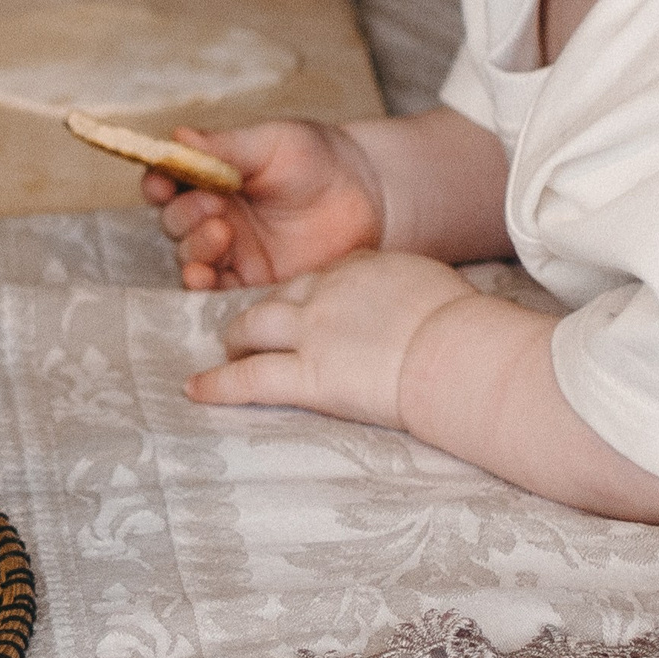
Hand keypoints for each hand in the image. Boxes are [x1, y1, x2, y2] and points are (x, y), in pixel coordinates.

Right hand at [144, 119, 385, 290]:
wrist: (368, 195)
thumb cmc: (317, 158)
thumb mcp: (271, 142)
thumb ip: (226, 145)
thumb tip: (178, 136)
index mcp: (212, 178)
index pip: (169, 182)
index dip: (158, 183)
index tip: (162, 183)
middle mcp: (215, 215)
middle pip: (176, 222)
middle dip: (184, 215)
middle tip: (214, 207)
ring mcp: (233, 252)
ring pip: (191, 257)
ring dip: (195, 249)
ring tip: (222, 233)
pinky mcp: (253, 282)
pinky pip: (217, 290)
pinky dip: (204, 286)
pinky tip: (206, 278)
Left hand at [189, 250, 476, 427]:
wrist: (455, 352)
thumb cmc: (462, 325)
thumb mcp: (431, 285)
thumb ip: (406, 289)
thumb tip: (410, 301)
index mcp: (361, 267)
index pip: (323, 276)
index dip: (311, 294)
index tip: (311, 306)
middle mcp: (326, 292)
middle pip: (280, 295)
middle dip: (264, 309)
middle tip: (255, 325)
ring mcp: (311, 333)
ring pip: (254, 326)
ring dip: (239, 336)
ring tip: (229, 347)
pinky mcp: (306, 376)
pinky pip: (250, 378)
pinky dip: (219, 383)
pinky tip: (196, 390)